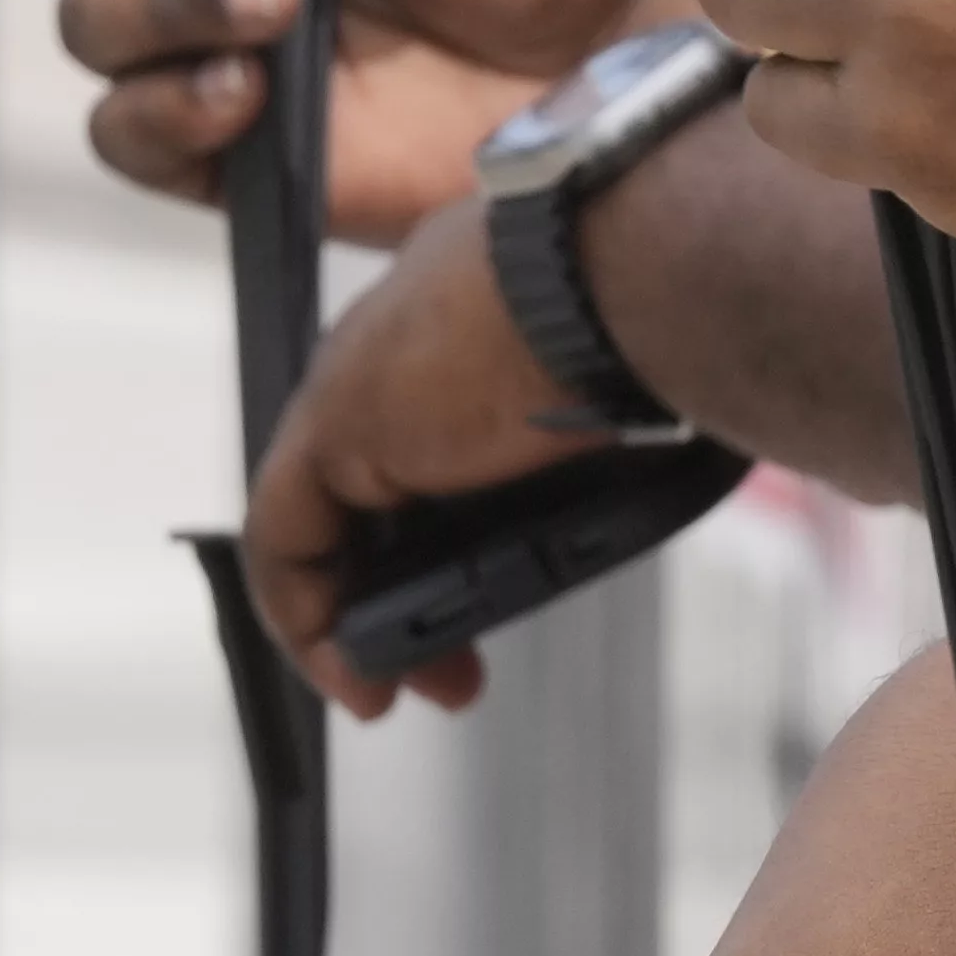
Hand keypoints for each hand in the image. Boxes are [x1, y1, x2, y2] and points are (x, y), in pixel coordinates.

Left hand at [240, 195, 620, 712]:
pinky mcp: (329, 427)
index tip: (493, 586)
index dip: (445, 521)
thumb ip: (608, 414)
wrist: (624, 268)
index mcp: (473, 306)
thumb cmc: (661, 305)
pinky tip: (361, 675)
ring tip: (417, 687)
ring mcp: (358, 377)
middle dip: (405, 589)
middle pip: (374, 489)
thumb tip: (668, 443)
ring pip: (329, 521)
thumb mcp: (630, 380)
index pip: (426, 427)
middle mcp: (405, 334)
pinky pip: (288, 542)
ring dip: (359, 619)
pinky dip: (311, 619)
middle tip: (459, 661)